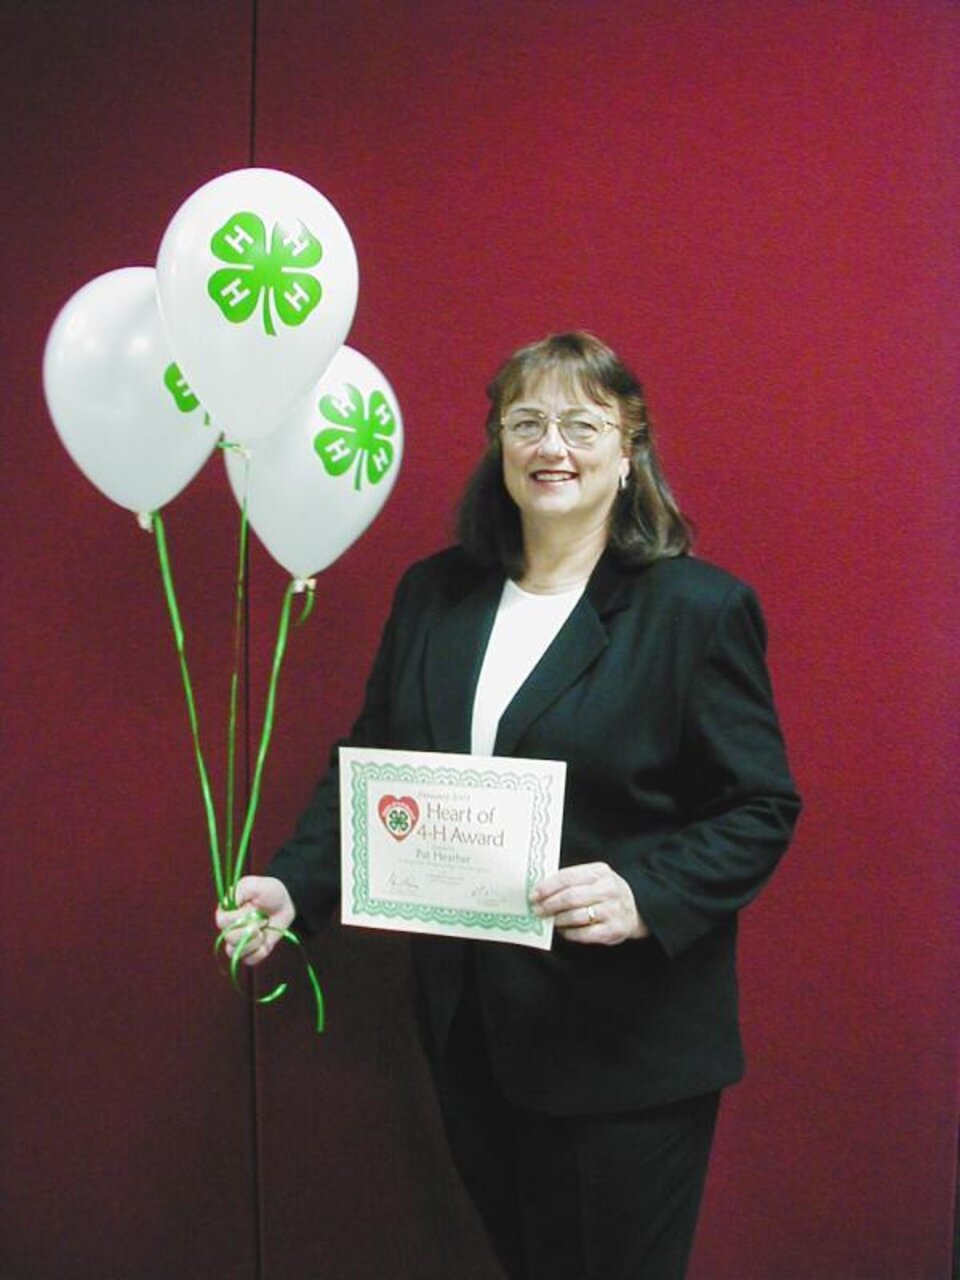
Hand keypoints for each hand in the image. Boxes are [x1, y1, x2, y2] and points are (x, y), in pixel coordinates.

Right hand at [215, 875, 295, 966]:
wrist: (285, 904)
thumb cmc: (269, 891)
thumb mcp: (254, 884)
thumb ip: (240, 890)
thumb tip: (230, 905)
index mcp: (226, 911)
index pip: (222, 922)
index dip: (238, 918)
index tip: (253, 909)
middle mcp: (229, 927)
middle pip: (229, 938)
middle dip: (249, 930)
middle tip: (262, 920)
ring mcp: (239, 941)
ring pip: (234, 952)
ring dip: (253, 942)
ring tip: (263, 931)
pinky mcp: (250, 951)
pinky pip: (248, 961)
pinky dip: (259, 953)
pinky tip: (265, 942)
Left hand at [529, 861, 649, 945]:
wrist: (636, 909)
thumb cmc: (605, 891)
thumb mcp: (594, 877)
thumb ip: (572, 880)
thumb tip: (540, 889)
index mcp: (600, 872)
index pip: (568, 877)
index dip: (548, 886)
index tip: (534, 894)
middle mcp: (608, 889)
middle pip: (570, 897)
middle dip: (549, 904)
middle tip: (537, 910)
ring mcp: (612, 911)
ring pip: (576, 916)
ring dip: (558, 920)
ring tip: (549, 920)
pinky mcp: (613, 930)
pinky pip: (584, 934)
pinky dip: (569, 933)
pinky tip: (563, 930)